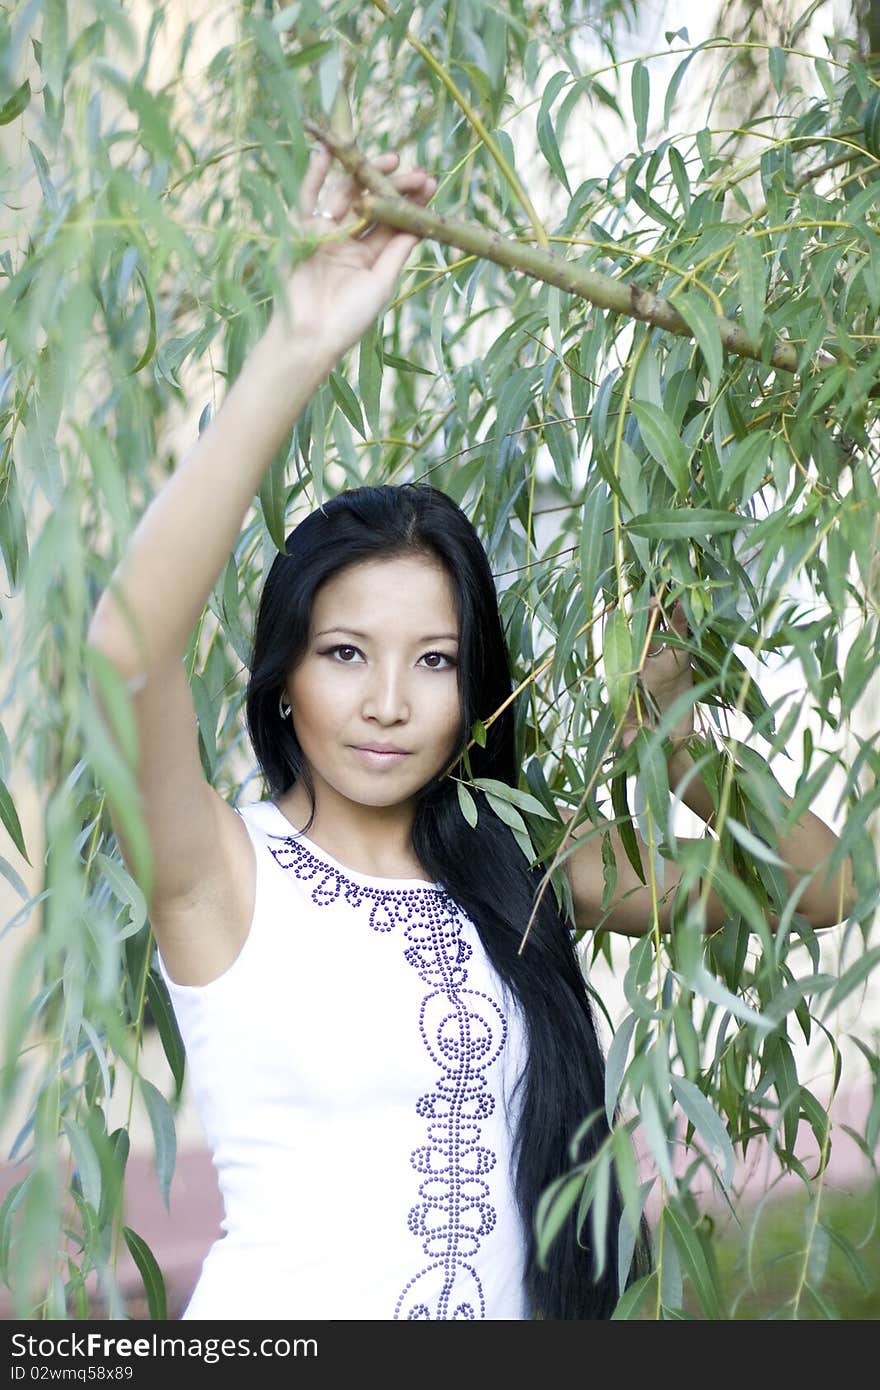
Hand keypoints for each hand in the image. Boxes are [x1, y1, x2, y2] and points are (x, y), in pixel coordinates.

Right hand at [267, 144, 436, 366]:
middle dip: (394, 186)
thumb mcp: (381, 282)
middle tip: (417, 172)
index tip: (430, 184)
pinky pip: (308, 196)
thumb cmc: (349, 318)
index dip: (410, 202)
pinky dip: (317, 174)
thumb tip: (422, 223)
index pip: (393, 222)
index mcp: (370, 257)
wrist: (310, 335)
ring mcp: (324, 233)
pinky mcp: (300, 229)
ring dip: (366, 174)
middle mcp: (348, 241)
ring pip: (346, 195)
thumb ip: (397, 251)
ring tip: (392, 159)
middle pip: (372, 204)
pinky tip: (330, 151)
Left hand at [621, 596, 693, 749]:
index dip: (621, 635)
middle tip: (647, 599)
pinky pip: (682, 638)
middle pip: (642, 636)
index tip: (617, 616)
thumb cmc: (648, 734)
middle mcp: (644, 664)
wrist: (672, 739)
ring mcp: (662, 660)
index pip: (623, 653)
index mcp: (630, 678)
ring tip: (664, 592)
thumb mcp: (638, 734)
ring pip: (660, 632)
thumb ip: (632, 736)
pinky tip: (683, 602)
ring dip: (660, 613)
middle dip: (643, 618)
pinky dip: (682, 620)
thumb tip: (626, 744)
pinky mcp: (682, 660)